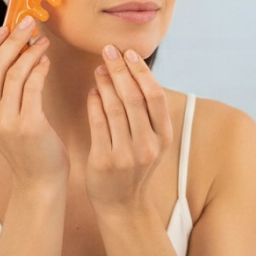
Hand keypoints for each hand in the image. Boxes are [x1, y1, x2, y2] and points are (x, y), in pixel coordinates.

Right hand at [0, 17, 68, 185]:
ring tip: (43, 42)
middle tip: (30, 23)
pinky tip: (47, 61)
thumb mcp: (3, 118)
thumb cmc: (27, 145)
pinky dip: (40, 67)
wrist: (39, 179)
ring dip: (31, 51)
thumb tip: (10, 51)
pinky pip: (33, 85)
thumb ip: (0, 91)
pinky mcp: (28, 124)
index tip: (5, 27)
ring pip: (15, 71)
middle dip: (12, 38)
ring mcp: (5, 120)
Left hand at [86, 45, 173, 212]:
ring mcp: (127, 154)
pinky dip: (94, 103)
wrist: (123, 205)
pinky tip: (92, 91)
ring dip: (105, 83)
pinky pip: (98, 123)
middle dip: (120, 70)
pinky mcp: (105, 160)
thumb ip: (148, 114)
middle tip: (109, 51)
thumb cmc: (136, 167)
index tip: (129, 53)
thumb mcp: (153, 142)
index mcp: (164, 137)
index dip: (142, 71)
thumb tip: (136, 72)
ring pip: (115, 108)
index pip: (155, 96)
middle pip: (134, 98)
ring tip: (99, 68)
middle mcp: (148, 145)